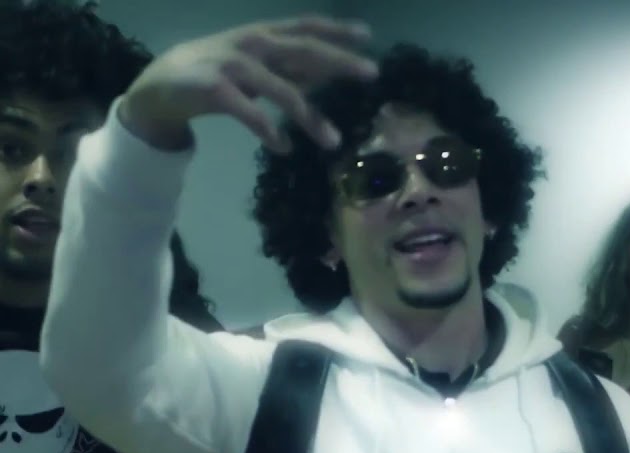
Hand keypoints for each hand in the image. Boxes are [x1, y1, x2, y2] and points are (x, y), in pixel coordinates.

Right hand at [119, 16, 376, 152]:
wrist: (158, 87)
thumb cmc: (216, 74)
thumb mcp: (257, 67)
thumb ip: (291, 69)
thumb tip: (331, 71)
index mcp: (262, 35)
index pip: (304, 27)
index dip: (335, 30)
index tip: (367, 36)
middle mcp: (250, 44)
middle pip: (303, 51)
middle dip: (339, 61)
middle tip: (372, 73)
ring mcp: (232, 65)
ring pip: (283, 90)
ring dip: (310, 117)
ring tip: (332, 142)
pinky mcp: (215, 90)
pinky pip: (251, 114)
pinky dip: (269, 132)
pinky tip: (283, 148)